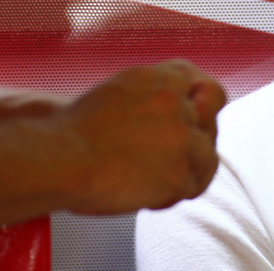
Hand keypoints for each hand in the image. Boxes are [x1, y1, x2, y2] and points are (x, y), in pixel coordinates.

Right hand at [59, 60, 225, 214]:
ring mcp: (181, 136)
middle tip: (176, 157)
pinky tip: (148, 195)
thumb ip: (147, 97)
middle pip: (210, 118)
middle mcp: (173, 101)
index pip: (200, 83)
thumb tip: (163, 118)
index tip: (194, 121)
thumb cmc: (72, 134)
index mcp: (155, 78)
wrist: (62, 158)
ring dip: (188, 171)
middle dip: (198, 138)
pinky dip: (173, 194)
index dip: (201, 104)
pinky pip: (192, 186)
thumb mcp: (114, 93)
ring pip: (207, 156)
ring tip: (156, 181)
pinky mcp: (179, 171)